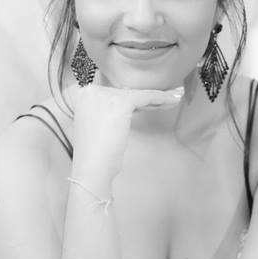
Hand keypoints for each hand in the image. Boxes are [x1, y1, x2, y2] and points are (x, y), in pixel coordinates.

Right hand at [69, 74, 183, 180]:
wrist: (92, 167)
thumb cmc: (97, 154)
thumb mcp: (99, 126)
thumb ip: (109, 112)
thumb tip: (131, 104)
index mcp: (83, 95)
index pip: (115, 94)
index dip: (134, 98)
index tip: (150, 99)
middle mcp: (91, 90)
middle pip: (126, 92)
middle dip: (147, 98)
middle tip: (168, 98)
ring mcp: (105, 95)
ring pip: (137, 94)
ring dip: (158, 98)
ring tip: (174, 99)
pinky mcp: (120, 103)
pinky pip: (146, 97)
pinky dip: (161, 98)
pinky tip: (174, 100)